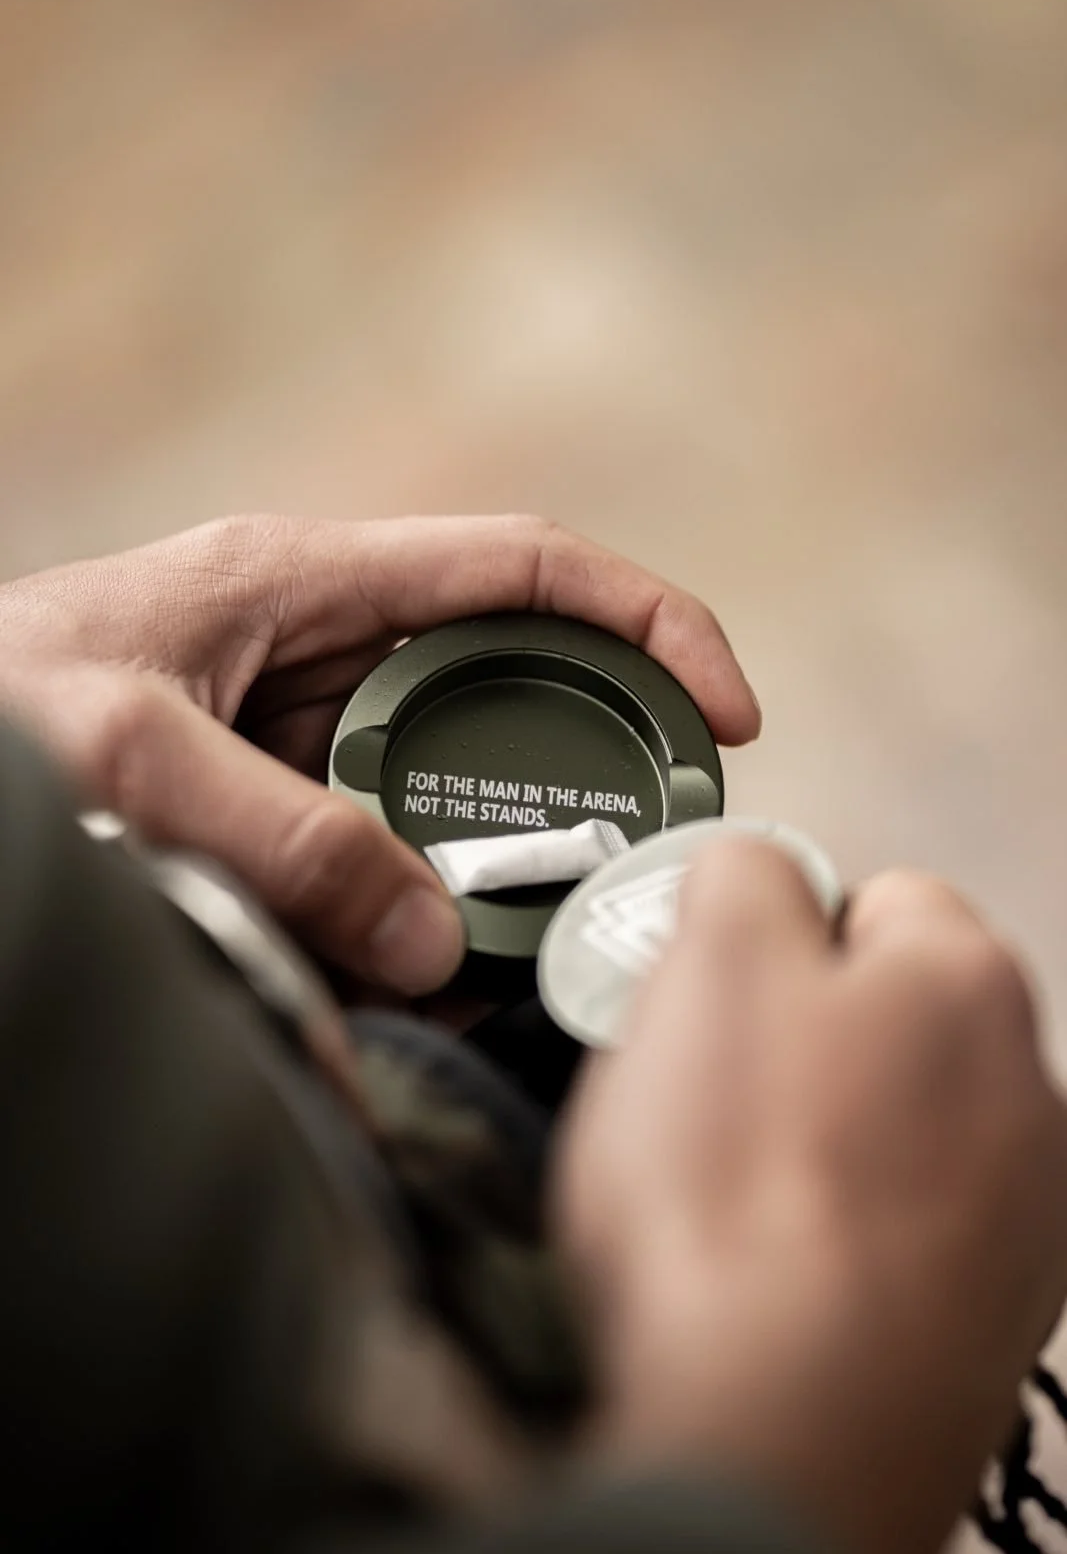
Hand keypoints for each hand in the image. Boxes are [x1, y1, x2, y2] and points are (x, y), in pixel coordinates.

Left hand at [0, 513, 758, 993]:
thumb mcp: (127, 749)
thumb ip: (282, 835)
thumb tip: (430, 945)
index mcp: (312, 579)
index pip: (529, 570)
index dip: (651, 623)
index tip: (726, 715)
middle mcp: (328, 645)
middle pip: (512, 687)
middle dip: (591, 766)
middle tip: (645, 862)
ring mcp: (304, 725)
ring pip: (450, 786)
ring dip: (496, 867)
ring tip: (525, 954)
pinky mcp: (275, 796)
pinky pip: (378, 851)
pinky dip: (411, 916)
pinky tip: (416, 983)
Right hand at [557, 843, 1066, 1553]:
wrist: (783, 1435)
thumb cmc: (744, 1195)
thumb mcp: (712, 965)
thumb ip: (742, 875)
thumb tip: (753, 872)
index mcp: (967, 983)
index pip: (869, 894)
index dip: (773, 931)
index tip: (710, 990)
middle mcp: (1026, 1093)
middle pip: (880, 1021)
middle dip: (793, 1040)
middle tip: (702, 1095)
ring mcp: (1017, 1219)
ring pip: (887, 1132)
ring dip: (817, 1144)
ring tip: (729, 1201)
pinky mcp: (986, 1323)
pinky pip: (892, 1236)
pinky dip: (837, 1240)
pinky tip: (775, 1274)